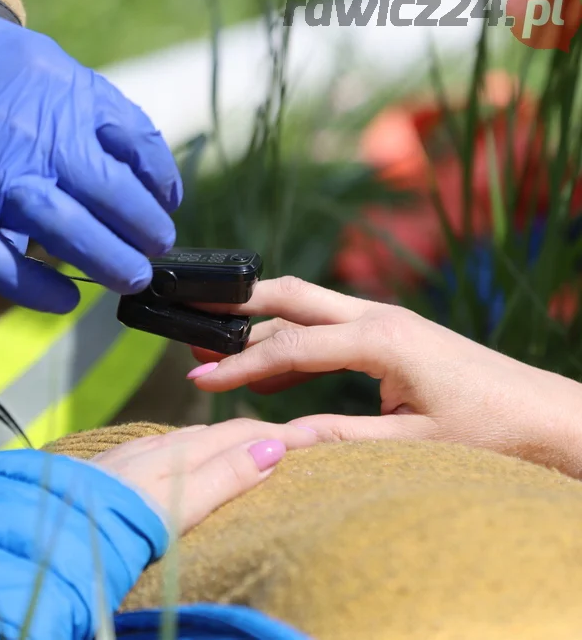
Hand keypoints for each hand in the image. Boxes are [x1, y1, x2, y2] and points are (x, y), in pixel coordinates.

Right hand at [0, 10, 181, 315]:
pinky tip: (64, 299)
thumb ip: (96, 107)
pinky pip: (6, 270)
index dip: (161, 181)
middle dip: (146, 231)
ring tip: (131, 277)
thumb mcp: (49, 64)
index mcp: (68, 104)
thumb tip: (145, 157)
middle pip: (115, 198)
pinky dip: (39, 291)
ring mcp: (0, 187)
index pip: (138, 148)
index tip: (166, 201)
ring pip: (72, 237)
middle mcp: (41, 147)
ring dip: (110, 263)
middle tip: (154, 249)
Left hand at [89, 419, 316, 533]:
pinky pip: (159, 449)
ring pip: (183, 439)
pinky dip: (185, 449)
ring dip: (218, 440)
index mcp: (176, 454)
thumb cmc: (118, 524)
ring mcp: (128, 457)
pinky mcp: (108, 470)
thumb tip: (272, 447)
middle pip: (213, 433)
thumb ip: (224, 477)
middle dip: (251, 432)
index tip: (313, 436)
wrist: (52, 529)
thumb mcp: (179, 506)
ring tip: (241, 446)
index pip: (237, 435)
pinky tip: (178, 457)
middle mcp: (153, 448)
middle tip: (288, 439)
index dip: (276, 434)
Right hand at [186, 276, 581, 478]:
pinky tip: (270, 372)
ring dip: (260, 323)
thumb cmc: (491, 430)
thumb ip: (338, 437)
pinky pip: (327, 328)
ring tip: (215, 346)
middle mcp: (378, 317)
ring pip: (306, 307)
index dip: (238, 366)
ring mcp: (385, 320)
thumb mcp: (411, 442)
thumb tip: (275, 441)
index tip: (197, 379)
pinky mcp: (391, 334)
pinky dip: (291, 342)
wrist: (549, 416)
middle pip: (291, 296)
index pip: (289, 346)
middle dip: (238, 307)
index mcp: (380, 339)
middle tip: (191, 320)